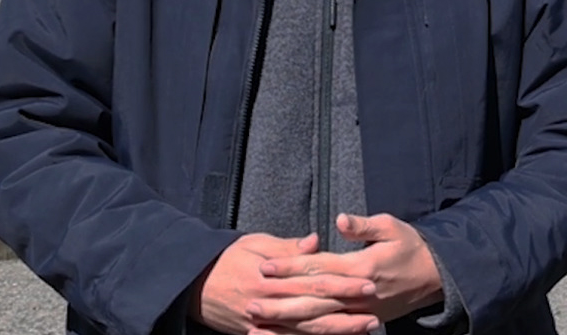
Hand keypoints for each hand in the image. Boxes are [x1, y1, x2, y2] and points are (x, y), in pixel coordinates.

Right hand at [189, 234, 379, 334]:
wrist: (192, 285)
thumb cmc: (226, 260)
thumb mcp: (255, 245)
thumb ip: (287, 248)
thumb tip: (316, 241)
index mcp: (272, 279)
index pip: (315, 282)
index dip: (343, 285)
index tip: (367, 283)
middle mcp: (270, 304)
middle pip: (316, 310)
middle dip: (347, 313)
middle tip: (375, 312)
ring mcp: (263, 324)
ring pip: (306, 331)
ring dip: (337, 331)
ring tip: (365, 328)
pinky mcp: (257, 333)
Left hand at [253, 214, 445, 330]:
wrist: (437, 276)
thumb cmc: (412, 247)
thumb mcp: (392, 227)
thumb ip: (364, 225)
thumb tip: (340, 219)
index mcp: (362, 267)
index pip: (319, 267)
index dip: (290, 267)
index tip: (265, 266)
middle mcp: (358, 293)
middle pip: (312, 299)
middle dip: (280, 301)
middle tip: (251, 302)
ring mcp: (361, 311)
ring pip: (319, 319)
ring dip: (288, 322)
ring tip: (261, 323)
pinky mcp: (364, 321)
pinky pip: (331, 331)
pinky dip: (307, 334)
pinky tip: (287, 334)